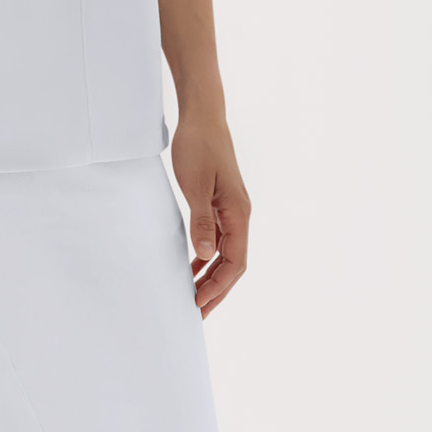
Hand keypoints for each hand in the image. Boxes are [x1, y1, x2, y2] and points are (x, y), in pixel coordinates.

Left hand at [170, 104, 249, 320]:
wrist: (202, 118)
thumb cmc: (199, 146)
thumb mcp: (196, 185)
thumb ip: (202, 221)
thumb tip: (206, 255)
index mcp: (238, 213)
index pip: (235, 262)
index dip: (218, 286)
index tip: (198, 303)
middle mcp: (239, 215)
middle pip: (233, 264)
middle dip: (217, 291)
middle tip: (197, 314)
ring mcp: (231, 211)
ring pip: (226, 255)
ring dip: (211, 278)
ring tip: (194, 298)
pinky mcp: (220, 205)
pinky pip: (218, 241)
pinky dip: (206, 259)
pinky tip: (192, 268)